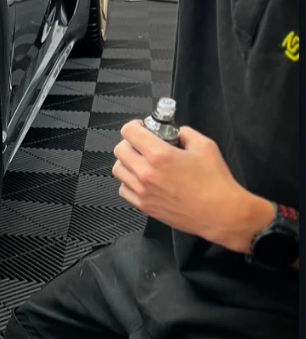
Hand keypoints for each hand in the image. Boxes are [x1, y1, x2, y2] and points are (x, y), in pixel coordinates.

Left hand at [112, 120, 274, 253]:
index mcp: (159, 155)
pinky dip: (129, 182)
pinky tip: (143, 180)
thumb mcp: (205, 146)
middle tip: (142, 144)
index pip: (129, 132)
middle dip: (130, 142)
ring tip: (142, 162)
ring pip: (118, 169)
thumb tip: (176, 132)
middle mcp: (146, 173)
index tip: (141, 127)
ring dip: (127, 162)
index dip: (135, 125)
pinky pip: (124, 189)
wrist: (220, 213)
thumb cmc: (216, 183)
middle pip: (120, 149)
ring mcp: (143, 191)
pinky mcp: (144, 206)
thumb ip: (185, 133)